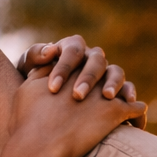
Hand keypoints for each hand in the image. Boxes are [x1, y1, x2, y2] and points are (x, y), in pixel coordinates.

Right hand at [6, 74, 145, 156]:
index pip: (87, 61)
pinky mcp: (116, 111)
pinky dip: (138, 116)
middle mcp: (90, 75)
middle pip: (108, 69)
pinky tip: (136, 125)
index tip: (85, 90)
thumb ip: (39, 71)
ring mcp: (104, 92)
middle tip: (104, 99)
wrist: (39, 146)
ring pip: (125, 87)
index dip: (88, 73)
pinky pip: (137, 108)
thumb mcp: (27, 89)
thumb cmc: (27, 122)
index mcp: (70, 67)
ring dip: (126, 94)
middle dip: (108, 81)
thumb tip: (50, 60)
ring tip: (125, 107)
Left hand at [16, 35, 137, 105]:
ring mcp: (104, 73)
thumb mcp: (27, 70)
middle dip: (88, 77)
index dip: (64, 68)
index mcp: (70, 49)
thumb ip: (34, 56)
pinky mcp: (114, 89)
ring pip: (115, 71)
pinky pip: (126, 87)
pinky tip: (128, 103)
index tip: (53, 88)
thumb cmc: (31, 85)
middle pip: (95, 60)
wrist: (39, 108)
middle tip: (78, 96)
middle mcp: (90, 58)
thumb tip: (49, 51)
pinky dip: (129, 93)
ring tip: (108, 97)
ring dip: (112, 83)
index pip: (71, 51)